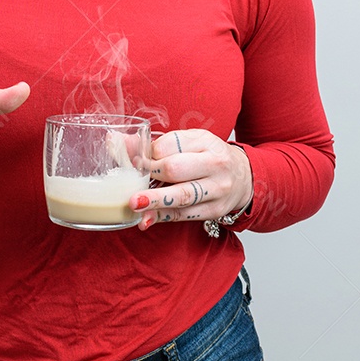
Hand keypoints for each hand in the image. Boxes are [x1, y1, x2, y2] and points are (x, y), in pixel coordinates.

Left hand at [130, 128, 252, 231]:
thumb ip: (154, 144)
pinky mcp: (215, 209)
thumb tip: (117, 141)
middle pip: (176, 169)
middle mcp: (214, 164)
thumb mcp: (188, 143)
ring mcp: (217, 188)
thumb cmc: (208, 157)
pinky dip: (163, 217)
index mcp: (205, 141)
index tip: (132, 160)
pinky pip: (185, 214)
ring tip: (134, 203)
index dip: (148, 153)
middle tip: (129, 180)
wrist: (243, 177)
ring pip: (182, 195)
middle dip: (150, 175)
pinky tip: (147, 219)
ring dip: (155, 201)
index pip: (171, 144)